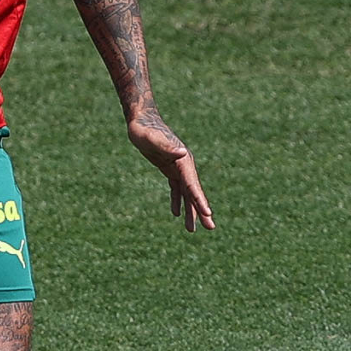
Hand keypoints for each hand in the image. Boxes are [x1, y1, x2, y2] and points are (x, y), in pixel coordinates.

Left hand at [127, 112, 214, 232]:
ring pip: (186, 193)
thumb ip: (167, 147)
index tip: (208, 213)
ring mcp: (177, 167)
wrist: (140, 120)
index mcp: (183, 161)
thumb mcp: (152, 139)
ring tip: (192, 229)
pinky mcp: (169, 168)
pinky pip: (176, 188)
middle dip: (202, 210)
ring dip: (190, 210)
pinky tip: (176, 213)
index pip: (193, 184)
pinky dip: (177, 200)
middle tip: (210, 228)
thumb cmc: (144, 130)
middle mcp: (184, 165)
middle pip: (194, 192)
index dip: (200, 200)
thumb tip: (183, 153)